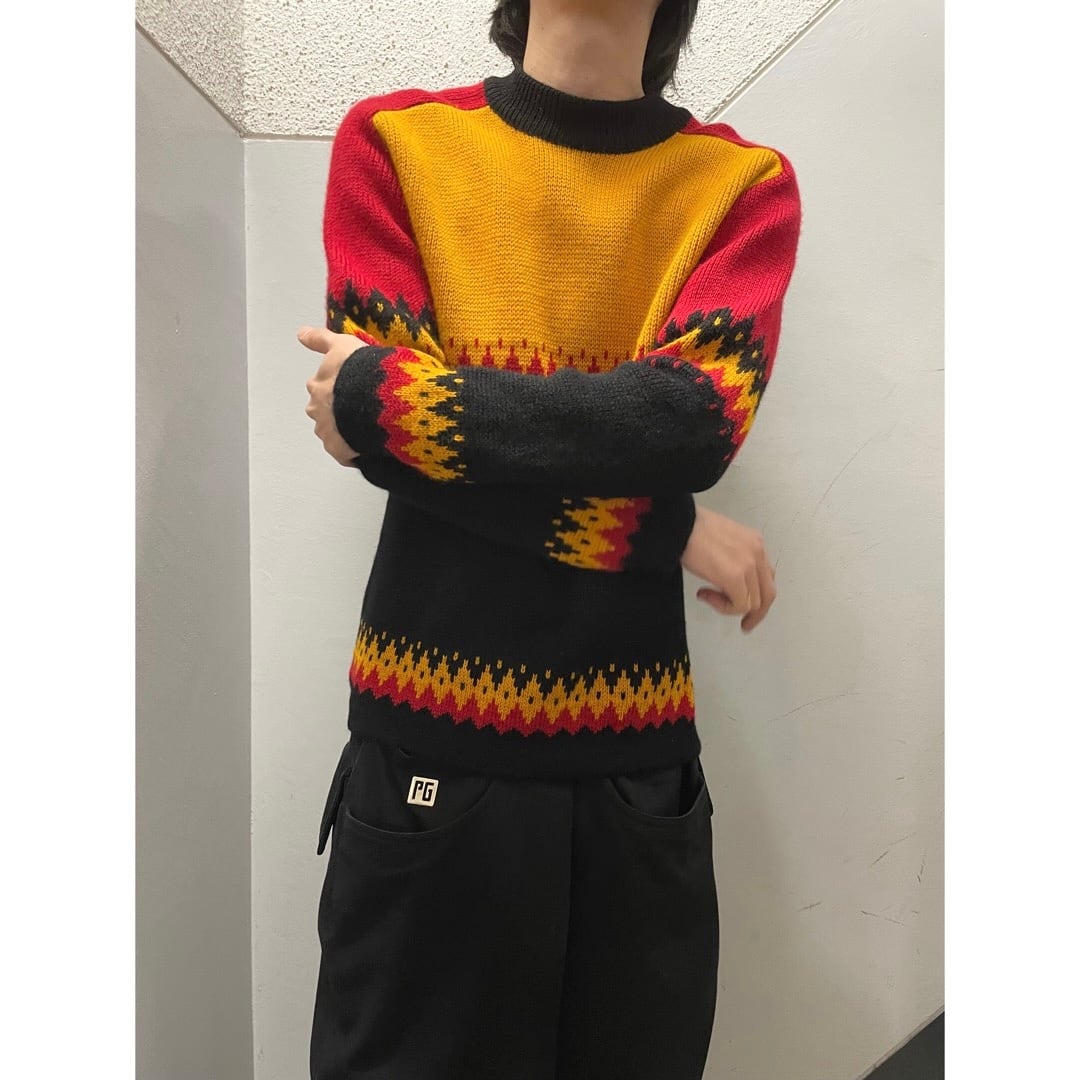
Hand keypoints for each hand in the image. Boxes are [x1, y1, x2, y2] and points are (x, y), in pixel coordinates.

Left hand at [298, 325, 363, 465]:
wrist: (379, 398)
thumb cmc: (363, 370)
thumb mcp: (343, 344)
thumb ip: (320, 339)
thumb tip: (299, 333)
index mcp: (317, 385)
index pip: (319, 387)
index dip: (337, 386)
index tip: (350, 386)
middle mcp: (317, 409)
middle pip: (323, 411)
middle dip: (338, 410)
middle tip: (360, 406)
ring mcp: (327, 432)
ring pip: (333, 432)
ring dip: (345, 430)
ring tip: (368, 425)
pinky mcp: (339, 451)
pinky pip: (344, 453)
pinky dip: (354, 450)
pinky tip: (369, 444)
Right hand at [680, 505, 775, 632]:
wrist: (678, 526)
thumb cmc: (690, 528)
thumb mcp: (721, 539)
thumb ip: (733, 558)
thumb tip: (727, 579)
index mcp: (754, 542)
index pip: (767, 577)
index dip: (758, 596)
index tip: (747, 608)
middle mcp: (757, 553)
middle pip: (768, 594)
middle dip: (756, 613)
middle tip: (744, 624)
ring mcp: (748, 565)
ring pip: (754, 603)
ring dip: (731, 607)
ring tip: (709, 597)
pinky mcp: (735, 577)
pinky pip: (739, 606)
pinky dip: (723, 607)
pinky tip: (705, 594)